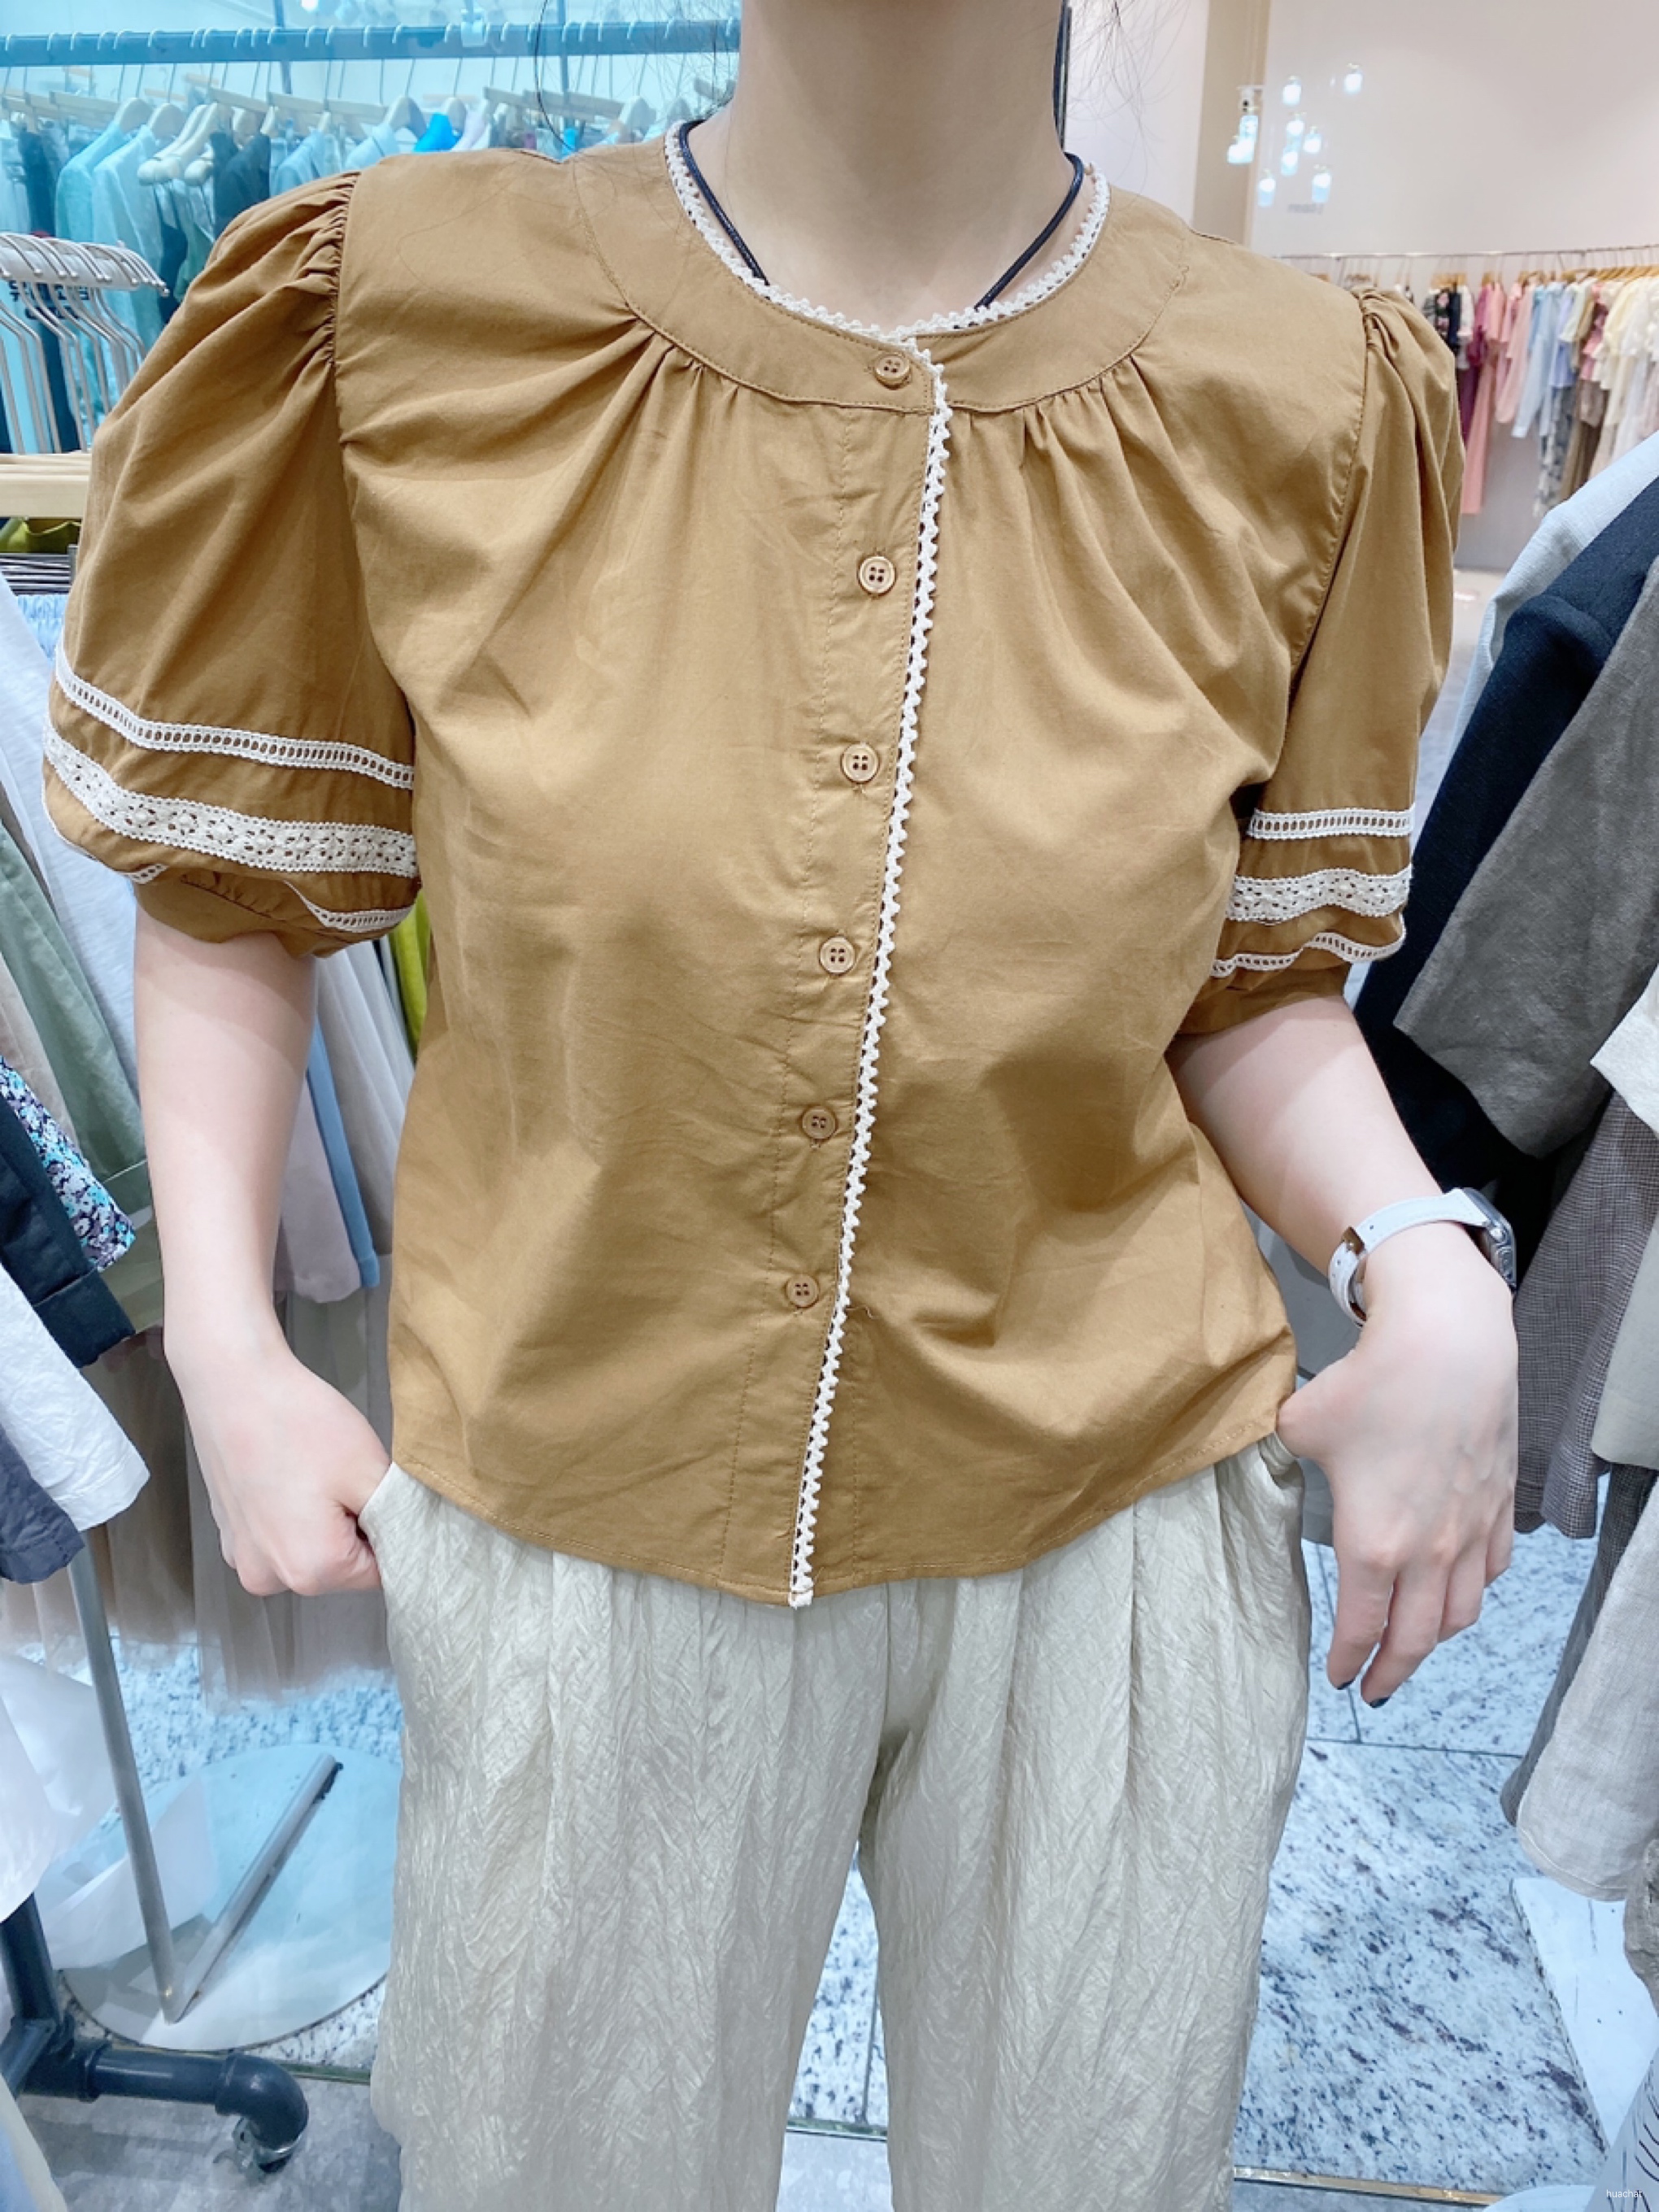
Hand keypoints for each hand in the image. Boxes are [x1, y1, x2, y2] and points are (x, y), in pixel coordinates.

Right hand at [168, 1328, 390, 1596]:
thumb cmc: (300, 1422)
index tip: (384, 1494)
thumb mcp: (369, 1470)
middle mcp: (270, 1579)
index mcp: (311, 1571)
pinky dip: (293, 1514)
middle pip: (343, 1566)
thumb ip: (399, 1520)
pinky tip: (291, 1474)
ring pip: (311, 1551)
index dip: (392, 1532)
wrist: (231, 1382)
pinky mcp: (230, 1535)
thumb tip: (412, 1543)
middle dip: (357, 1527)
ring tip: (318, 1473)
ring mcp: (243, 1558)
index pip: (380, 1572)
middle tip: (349, 1476)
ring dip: (325, 1521)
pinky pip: (281, 1537)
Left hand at [1274, 1224, 1517, 1704]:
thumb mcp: (1299, 1422)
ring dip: (1436, 1638)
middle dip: (1393, 1671)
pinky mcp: (1498, 1504)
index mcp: (1373, 1545)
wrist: (1450, 1346)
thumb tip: (1258, 1452)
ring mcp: (1470, 1531)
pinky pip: (1492, 1568)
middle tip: (1375, 1688)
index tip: (1338, 1679)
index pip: (1360, 1626)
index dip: (1348, 1660)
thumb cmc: (1371, 1385)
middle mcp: (1429, 1551)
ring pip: (1462, 1611)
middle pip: (1417, 1638)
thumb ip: (1274, 1452)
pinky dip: (1475, 1591)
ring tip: (1415, 1644)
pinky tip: (1461, 1587)